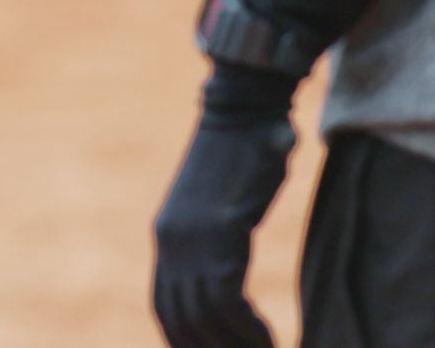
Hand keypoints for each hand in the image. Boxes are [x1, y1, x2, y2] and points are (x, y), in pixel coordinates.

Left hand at [150, 109, 294, 347]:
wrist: (244, 111)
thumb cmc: (243, 152)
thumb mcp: (219, 202)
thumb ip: (216, 235)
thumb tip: (226, 263)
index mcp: (168, 236)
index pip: (164, 306)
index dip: (183, 339)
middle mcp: (172, 244)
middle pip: (179, 320)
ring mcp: (192, 242)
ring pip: (205, 319)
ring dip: (235, 345)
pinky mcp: (219, 237)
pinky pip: (227, 304)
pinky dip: (248, 330)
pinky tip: (270, 339)